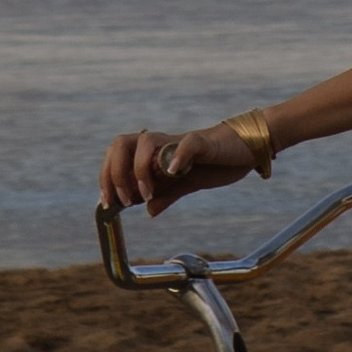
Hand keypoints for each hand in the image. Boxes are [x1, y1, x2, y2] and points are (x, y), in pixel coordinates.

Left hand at [97, 122, 262, 219]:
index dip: (107, 178)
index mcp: (154, 153)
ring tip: (147, 193)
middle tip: (126, 200)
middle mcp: (161, 144)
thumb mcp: (186, 185)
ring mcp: (179, 142)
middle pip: (121, 143)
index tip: (109, 203)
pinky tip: (173, 173)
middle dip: (115, 173)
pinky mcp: (202, 142)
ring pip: (144, 140)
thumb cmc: (214, 164)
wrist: (245, 150)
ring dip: (139, 169)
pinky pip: (185, 144)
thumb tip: (148, 211)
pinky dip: (175, 156)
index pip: (117, 156)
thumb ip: (166, 195)